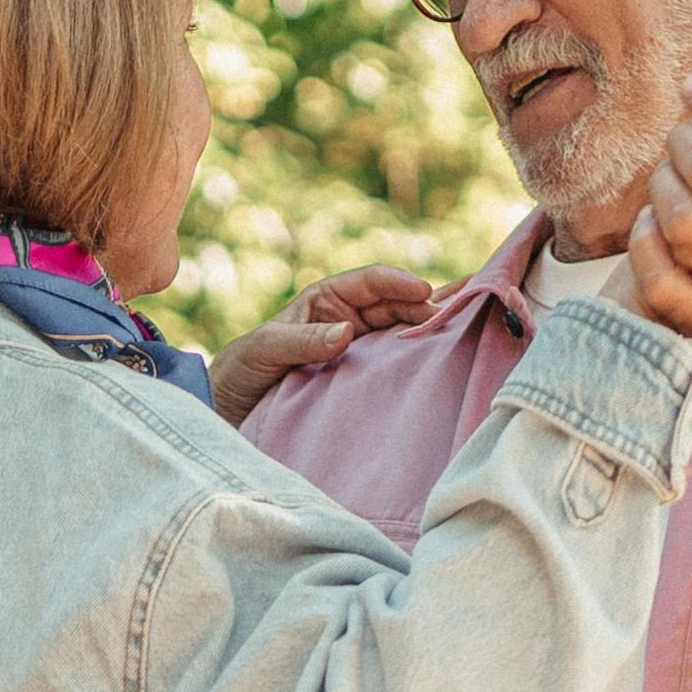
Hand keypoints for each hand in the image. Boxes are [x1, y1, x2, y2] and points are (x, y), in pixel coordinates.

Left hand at [212, 262, 440, 423]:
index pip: (371, 282)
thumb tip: (347, 332)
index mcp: (326, 299)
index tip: (424, 292)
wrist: (229, 409)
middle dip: (424, 308)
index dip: (399, 283)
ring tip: (462, 335)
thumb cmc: (242, 369)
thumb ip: (304, 340)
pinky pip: (395, 364)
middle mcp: (347, 319)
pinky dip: (419, 360)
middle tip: (453, 321)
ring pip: (402, 332)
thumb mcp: (267, 349)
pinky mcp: (361, 378)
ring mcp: (357, 349)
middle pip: (396, 305)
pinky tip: (443, 362)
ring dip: (427, 333)